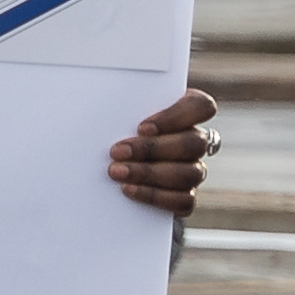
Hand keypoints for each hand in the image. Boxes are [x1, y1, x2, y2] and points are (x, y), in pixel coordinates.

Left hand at [107, 89, 217, 217]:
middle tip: (117, 152)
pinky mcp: (184, 197)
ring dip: (150, 173)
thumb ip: (114, 101)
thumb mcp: (110, 111)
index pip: (202, 107)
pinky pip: (185, 201)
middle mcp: (194, 142)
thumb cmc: (104, 129)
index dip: (177, 117)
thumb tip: (97, 93)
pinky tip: (129, 190)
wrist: (93, 166)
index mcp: (184, 113)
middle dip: (153, 149)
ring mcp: (192, 170)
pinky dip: (157, 197)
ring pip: (191, 173)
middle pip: (194, 143)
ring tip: (117, 172)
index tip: (142, 127)